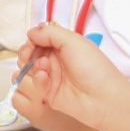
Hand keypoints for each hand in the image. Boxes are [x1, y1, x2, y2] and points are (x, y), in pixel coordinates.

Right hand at [15, 21, 129, 130]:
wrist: (103, 99)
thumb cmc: (95, 69)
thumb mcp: (73, 41)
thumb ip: (50, 33)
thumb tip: (32, 31)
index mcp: (65, 46)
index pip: (41, 39)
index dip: (33, 39)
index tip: (31, 41)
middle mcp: (58, 60)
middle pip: (31, 53)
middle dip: (27, 52)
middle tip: (29, 54)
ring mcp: (53, 77)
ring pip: (30, 68)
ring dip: (32, 65)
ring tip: (43, 67)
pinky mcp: (49, 93)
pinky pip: (35, 84)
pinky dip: (37, 79)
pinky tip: (44, 78)